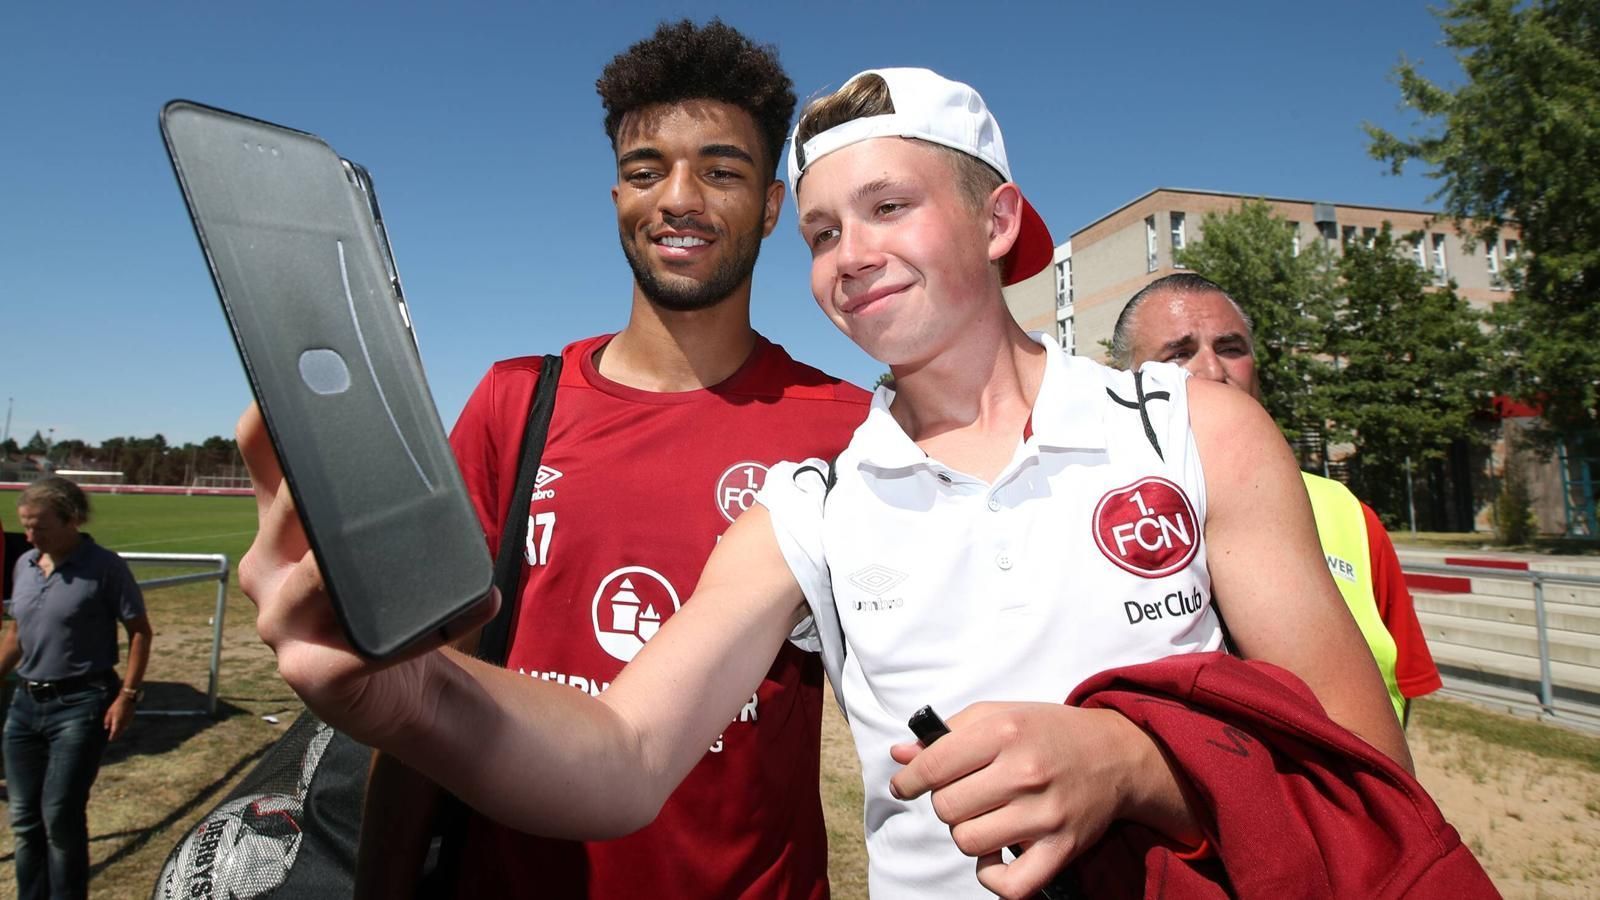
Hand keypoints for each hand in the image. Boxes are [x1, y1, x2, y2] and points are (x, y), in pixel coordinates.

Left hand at [104, 694, 134, 740]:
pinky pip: (127, 725)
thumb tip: (106, 728)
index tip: (110, 740)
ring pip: (124, 729)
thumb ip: (107, 721)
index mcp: (117, 721)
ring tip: (117, 733)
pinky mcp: (131, 718)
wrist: (127, 699)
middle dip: (116, 735)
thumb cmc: (116, 705)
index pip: (114, 732)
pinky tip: (121, 727)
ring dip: (120, 731)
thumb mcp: (109, 712)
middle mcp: (123, 722)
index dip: (112, 737)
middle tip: (113, 738)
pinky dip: (124, 727)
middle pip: (119, 732)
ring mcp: (128, 721)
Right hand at [235, 404, 496, 747]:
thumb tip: (415, 424)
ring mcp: (280, 623)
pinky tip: (465, 611)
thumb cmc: (391, 603)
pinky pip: (363, 649)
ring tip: (404, 551)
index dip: (267, 420)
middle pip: (290, 509)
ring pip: (315, 577)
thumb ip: (380, 491)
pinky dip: (419, 633)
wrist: (404, 689)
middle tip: (373, 467)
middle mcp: (267, 569)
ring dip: (363, 565)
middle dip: (328, 487)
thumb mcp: (375, 540)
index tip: (292, 387)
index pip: (261, 457)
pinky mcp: (310, 674)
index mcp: (283, 527)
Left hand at [887, 701, 1181, 899]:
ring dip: (968, 834)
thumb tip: (900, 756)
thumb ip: (948, 733)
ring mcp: (1044, 814)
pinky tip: (994, 858)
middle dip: (947, 803)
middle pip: (947, 807)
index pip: (933, 766)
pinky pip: (1012, 884)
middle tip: (967, 794)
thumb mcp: (999, 715)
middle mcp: (1024, 771)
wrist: (1116, 753)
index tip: (905, 785)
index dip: (909, 780)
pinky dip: (992, 876)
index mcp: (1004, 732)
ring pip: (969, 842)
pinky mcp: (1062, 847)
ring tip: (985, 819)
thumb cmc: (1048, 732)